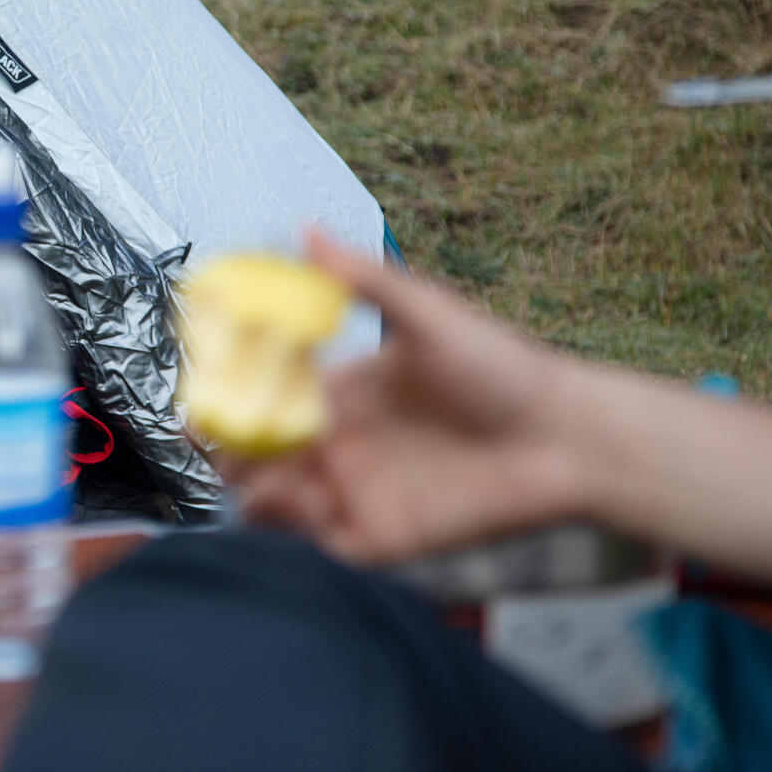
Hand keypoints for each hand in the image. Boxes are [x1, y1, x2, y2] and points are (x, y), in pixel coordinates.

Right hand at [234, 229, 589, 565]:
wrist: (567, 438)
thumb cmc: (505, 370)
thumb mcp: (428, 315)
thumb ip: (363, 279)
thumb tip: (306, 229)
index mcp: (344, 390)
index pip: (266, 392)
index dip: (230, 391)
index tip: (204, 384)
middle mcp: (341, 443)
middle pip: (258, 451)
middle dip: (226, 447)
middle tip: (214, 436)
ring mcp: (355, 491)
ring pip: (273, 500)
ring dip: (251, 487)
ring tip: (257, 471)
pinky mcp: (377, 536)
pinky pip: (315, 542)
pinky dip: (293, 527)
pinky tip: (302, 499)